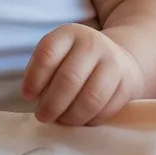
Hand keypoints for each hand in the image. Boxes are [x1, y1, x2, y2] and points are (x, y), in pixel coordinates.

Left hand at [22, 23, 141, 125]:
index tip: (28, 96)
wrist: (118, 58)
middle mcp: (92, 44)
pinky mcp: (127, 85)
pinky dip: (90, 121)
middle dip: (52, 104)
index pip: (48, 54)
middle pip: (69, 79)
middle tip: (42, 116)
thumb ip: (42, 70)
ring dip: (71, 116)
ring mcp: (113, 63)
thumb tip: (31, 96)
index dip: (34, 79)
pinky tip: (80, 120)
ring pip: (90, 98)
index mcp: (69, 33)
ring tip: (62, 120)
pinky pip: (106, 110)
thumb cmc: (77, 60)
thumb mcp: (58, 53)